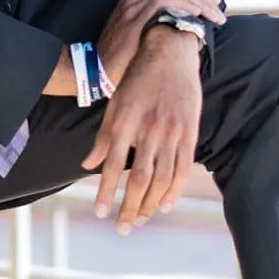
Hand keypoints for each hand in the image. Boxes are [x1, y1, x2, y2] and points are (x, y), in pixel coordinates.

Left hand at [82, 26, 203, 234]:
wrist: (170, 51)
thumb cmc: (138, 76)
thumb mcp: (115, 101)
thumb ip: (104, 135)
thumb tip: (88, 164)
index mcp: (126, 121)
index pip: (114, 165)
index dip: (106, 192)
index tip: (100, 212)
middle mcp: (150, 129)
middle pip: (141, 180)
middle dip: (130, 207)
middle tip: (123, 227)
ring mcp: (173, 132)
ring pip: (163, 179)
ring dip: (151, 204)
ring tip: (141, 219)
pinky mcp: (190, 132)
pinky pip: (183, 169)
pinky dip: (174, 190)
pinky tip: (164, 204)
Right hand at [98, 0, 224, 86]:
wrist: (95, 68)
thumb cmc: (118, 54)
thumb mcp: (136, 32)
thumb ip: (154, 22)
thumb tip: (179, 24)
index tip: (210, 1)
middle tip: (218, 6)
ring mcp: (134, 3)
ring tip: (213, 12)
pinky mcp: (134, 15)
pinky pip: (163, 0)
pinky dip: (183, 4)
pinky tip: (197, 12)